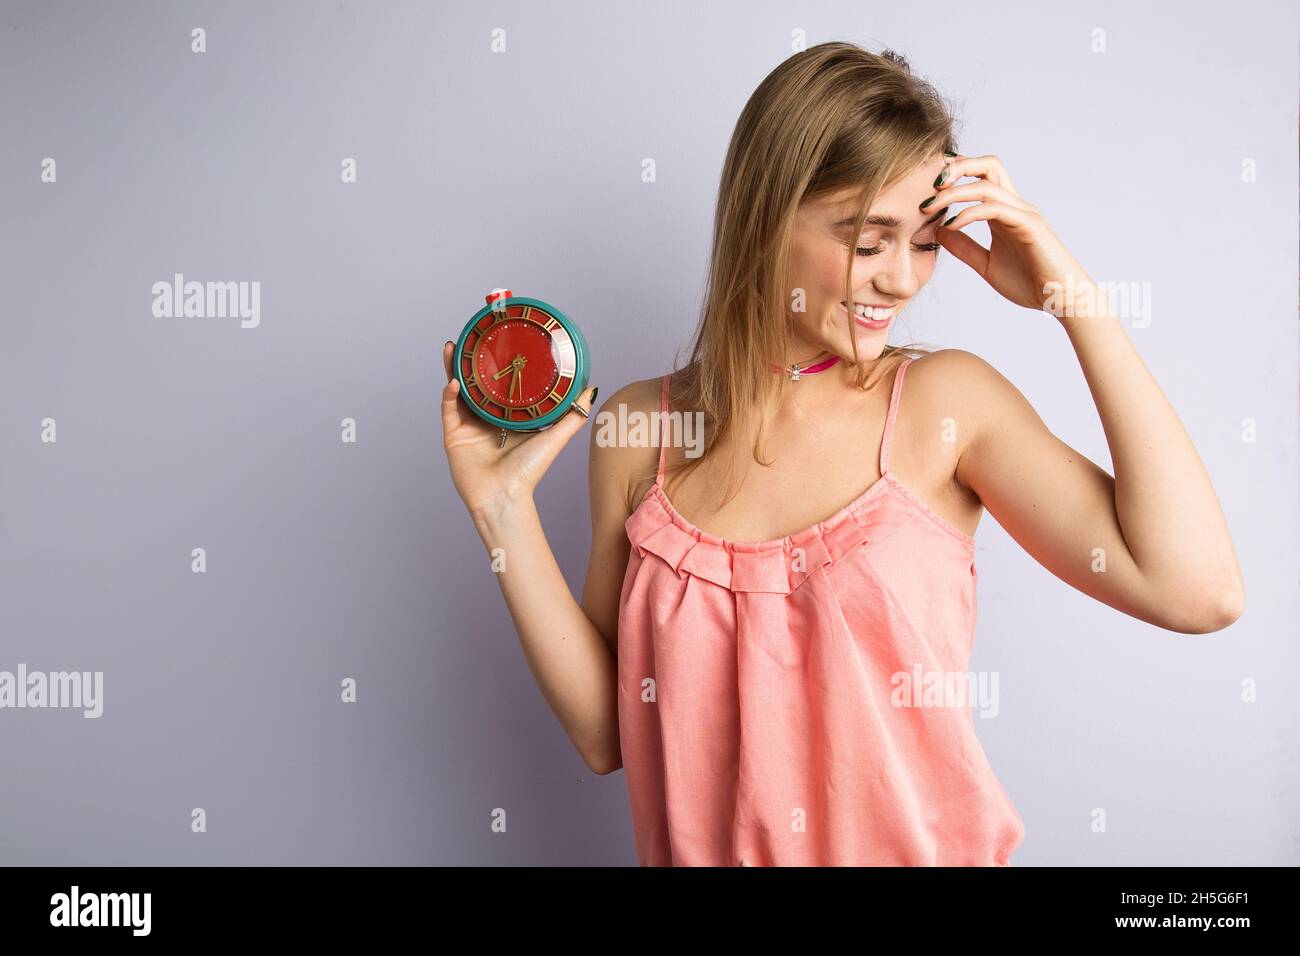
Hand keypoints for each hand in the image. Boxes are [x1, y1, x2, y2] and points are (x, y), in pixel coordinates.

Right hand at [440, 340, 597, 515]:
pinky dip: (451, 394)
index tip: (501, 341)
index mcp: (506, 417)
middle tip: (471, 337)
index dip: (497, 364)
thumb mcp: (554, 437)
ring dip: (454, 369)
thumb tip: (591, 388)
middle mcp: (485, 420)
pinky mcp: (453, 437)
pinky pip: (449, 410)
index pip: (500, 385)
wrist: (506, 497)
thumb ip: (573, 414)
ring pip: (458, 391)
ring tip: (454, 348)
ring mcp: (467, 427)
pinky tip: (455, 381)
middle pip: (475, 383)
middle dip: (470, 360)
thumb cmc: (529, 472)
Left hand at [929, 153, 1099, 318]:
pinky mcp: (1029, 226)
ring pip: (987, 185)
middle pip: (988, 165)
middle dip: (957, 166)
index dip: (955, 174)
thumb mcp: (987, 265)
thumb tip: (938, 231)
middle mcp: (1015, 205)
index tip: (927, 186)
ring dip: (954, 192)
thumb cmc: (1030, 283)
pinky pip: (995, 209)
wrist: (1061, 300)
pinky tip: (951, 226)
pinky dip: (969, 213)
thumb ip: (964, 248)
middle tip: (929, 183)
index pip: (980, 177)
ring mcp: (1023, 213)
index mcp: (1004, 212)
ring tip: (929, 206)